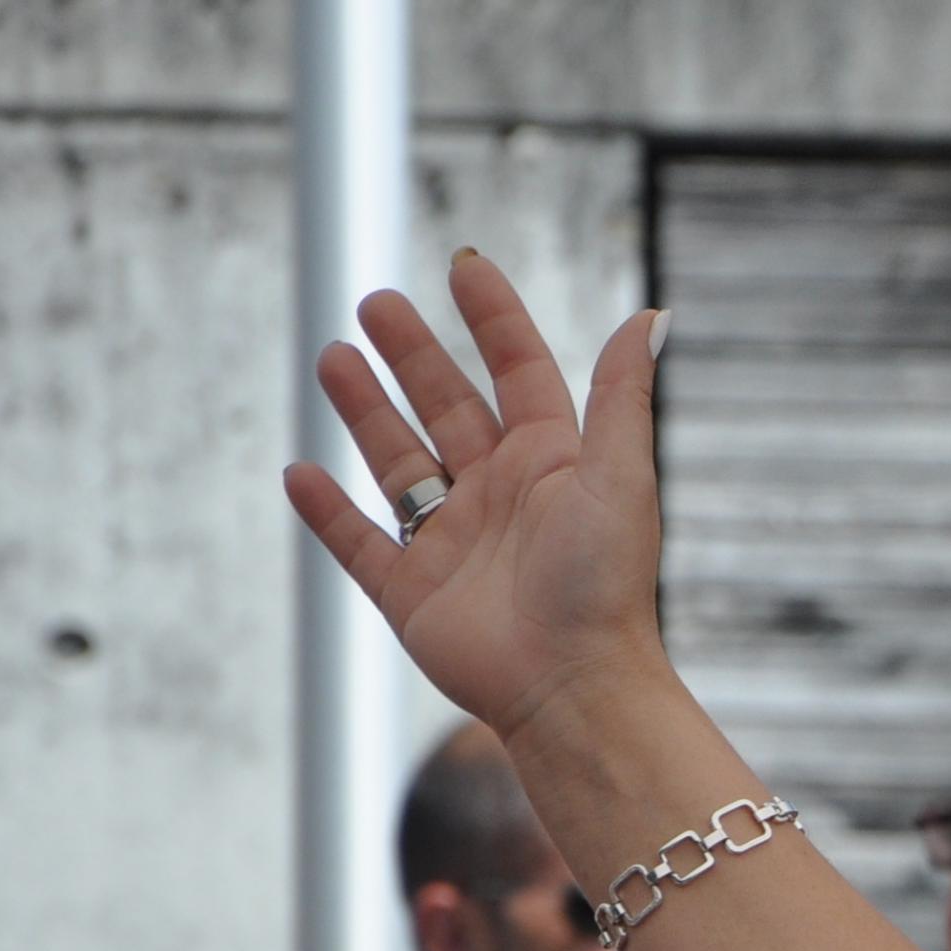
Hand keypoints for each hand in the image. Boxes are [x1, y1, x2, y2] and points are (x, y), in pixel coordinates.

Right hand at [279, 250, 670, 740]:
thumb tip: (652, 315)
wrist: (572, 685)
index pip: (519, 371)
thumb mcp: (619, 476)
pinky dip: (327, 511)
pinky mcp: (412, 593)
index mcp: (554, 464)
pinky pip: (360, 543)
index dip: (493, 319)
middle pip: (448, 406)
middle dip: (412, 355)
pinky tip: (298, 472)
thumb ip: (623, 395)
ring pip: (398, 463)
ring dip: (365, 411)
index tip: (463, 265)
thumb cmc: (605, 583)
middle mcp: (502, 496)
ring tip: (332, 357)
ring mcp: (453, 544)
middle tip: (374, 302)